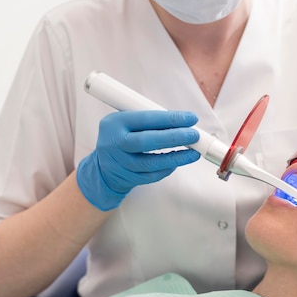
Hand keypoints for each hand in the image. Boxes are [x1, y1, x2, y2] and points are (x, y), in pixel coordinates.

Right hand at [77, 110, 200, 210]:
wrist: (103, 166)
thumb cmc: (123, 137)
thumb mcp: (128, 122)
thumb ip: (151, 121)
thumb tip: (183, 121)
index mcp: (114, 123)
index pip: (146, 119)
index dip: (170, 118)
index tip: (190, 118)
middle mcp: (114, 143)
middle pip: (147, 142)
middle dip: (174, 137)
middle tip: (194, 135)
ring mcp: (119, 163)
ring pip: (151, 163)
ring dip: (175, 157)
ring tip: (193, 152)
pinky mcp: (127, 178)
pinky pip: (151, 176)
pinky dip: (167, 168)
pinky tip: (178, 161)